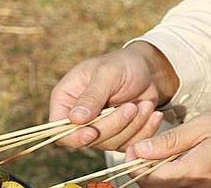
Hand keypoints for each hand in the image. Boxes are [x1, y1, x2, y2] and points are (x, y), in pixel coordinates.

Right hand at [48, 42, 177, 149]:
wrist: (148, 70)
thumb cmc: (122, 64)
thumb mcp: (107, 74)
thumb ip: (92, 96)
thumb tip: (75, 119)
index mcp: (66, 97)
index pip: (58, 127)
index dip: (73, 135)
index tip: (93, 132)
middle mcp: (78, 117)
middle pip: (87, 138)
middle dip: (113, 125)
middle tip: (131, 107)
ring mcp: (98, 129)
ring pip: (109, 145)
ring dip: (131, 127)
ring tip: (144, 106)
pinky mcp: (117, 137)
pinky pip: (127, 146)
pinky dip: (142, 132)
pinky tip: (152, 115)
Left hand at [125, 112, 210, 187]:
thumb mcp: (206, 126)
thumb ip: (172, 139)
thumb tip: (141, 149)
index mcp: (192, 172)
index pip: (147, 180)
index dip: (133, 164)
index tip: (133, 145)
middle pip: (153, 187)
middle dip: (142, 167)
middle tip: (146, 144)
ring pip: (164, 187)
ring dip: (156, 170)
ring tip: (163, 148)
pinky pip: (178, 187)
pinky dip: (170, 174)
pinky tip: (177, 157)